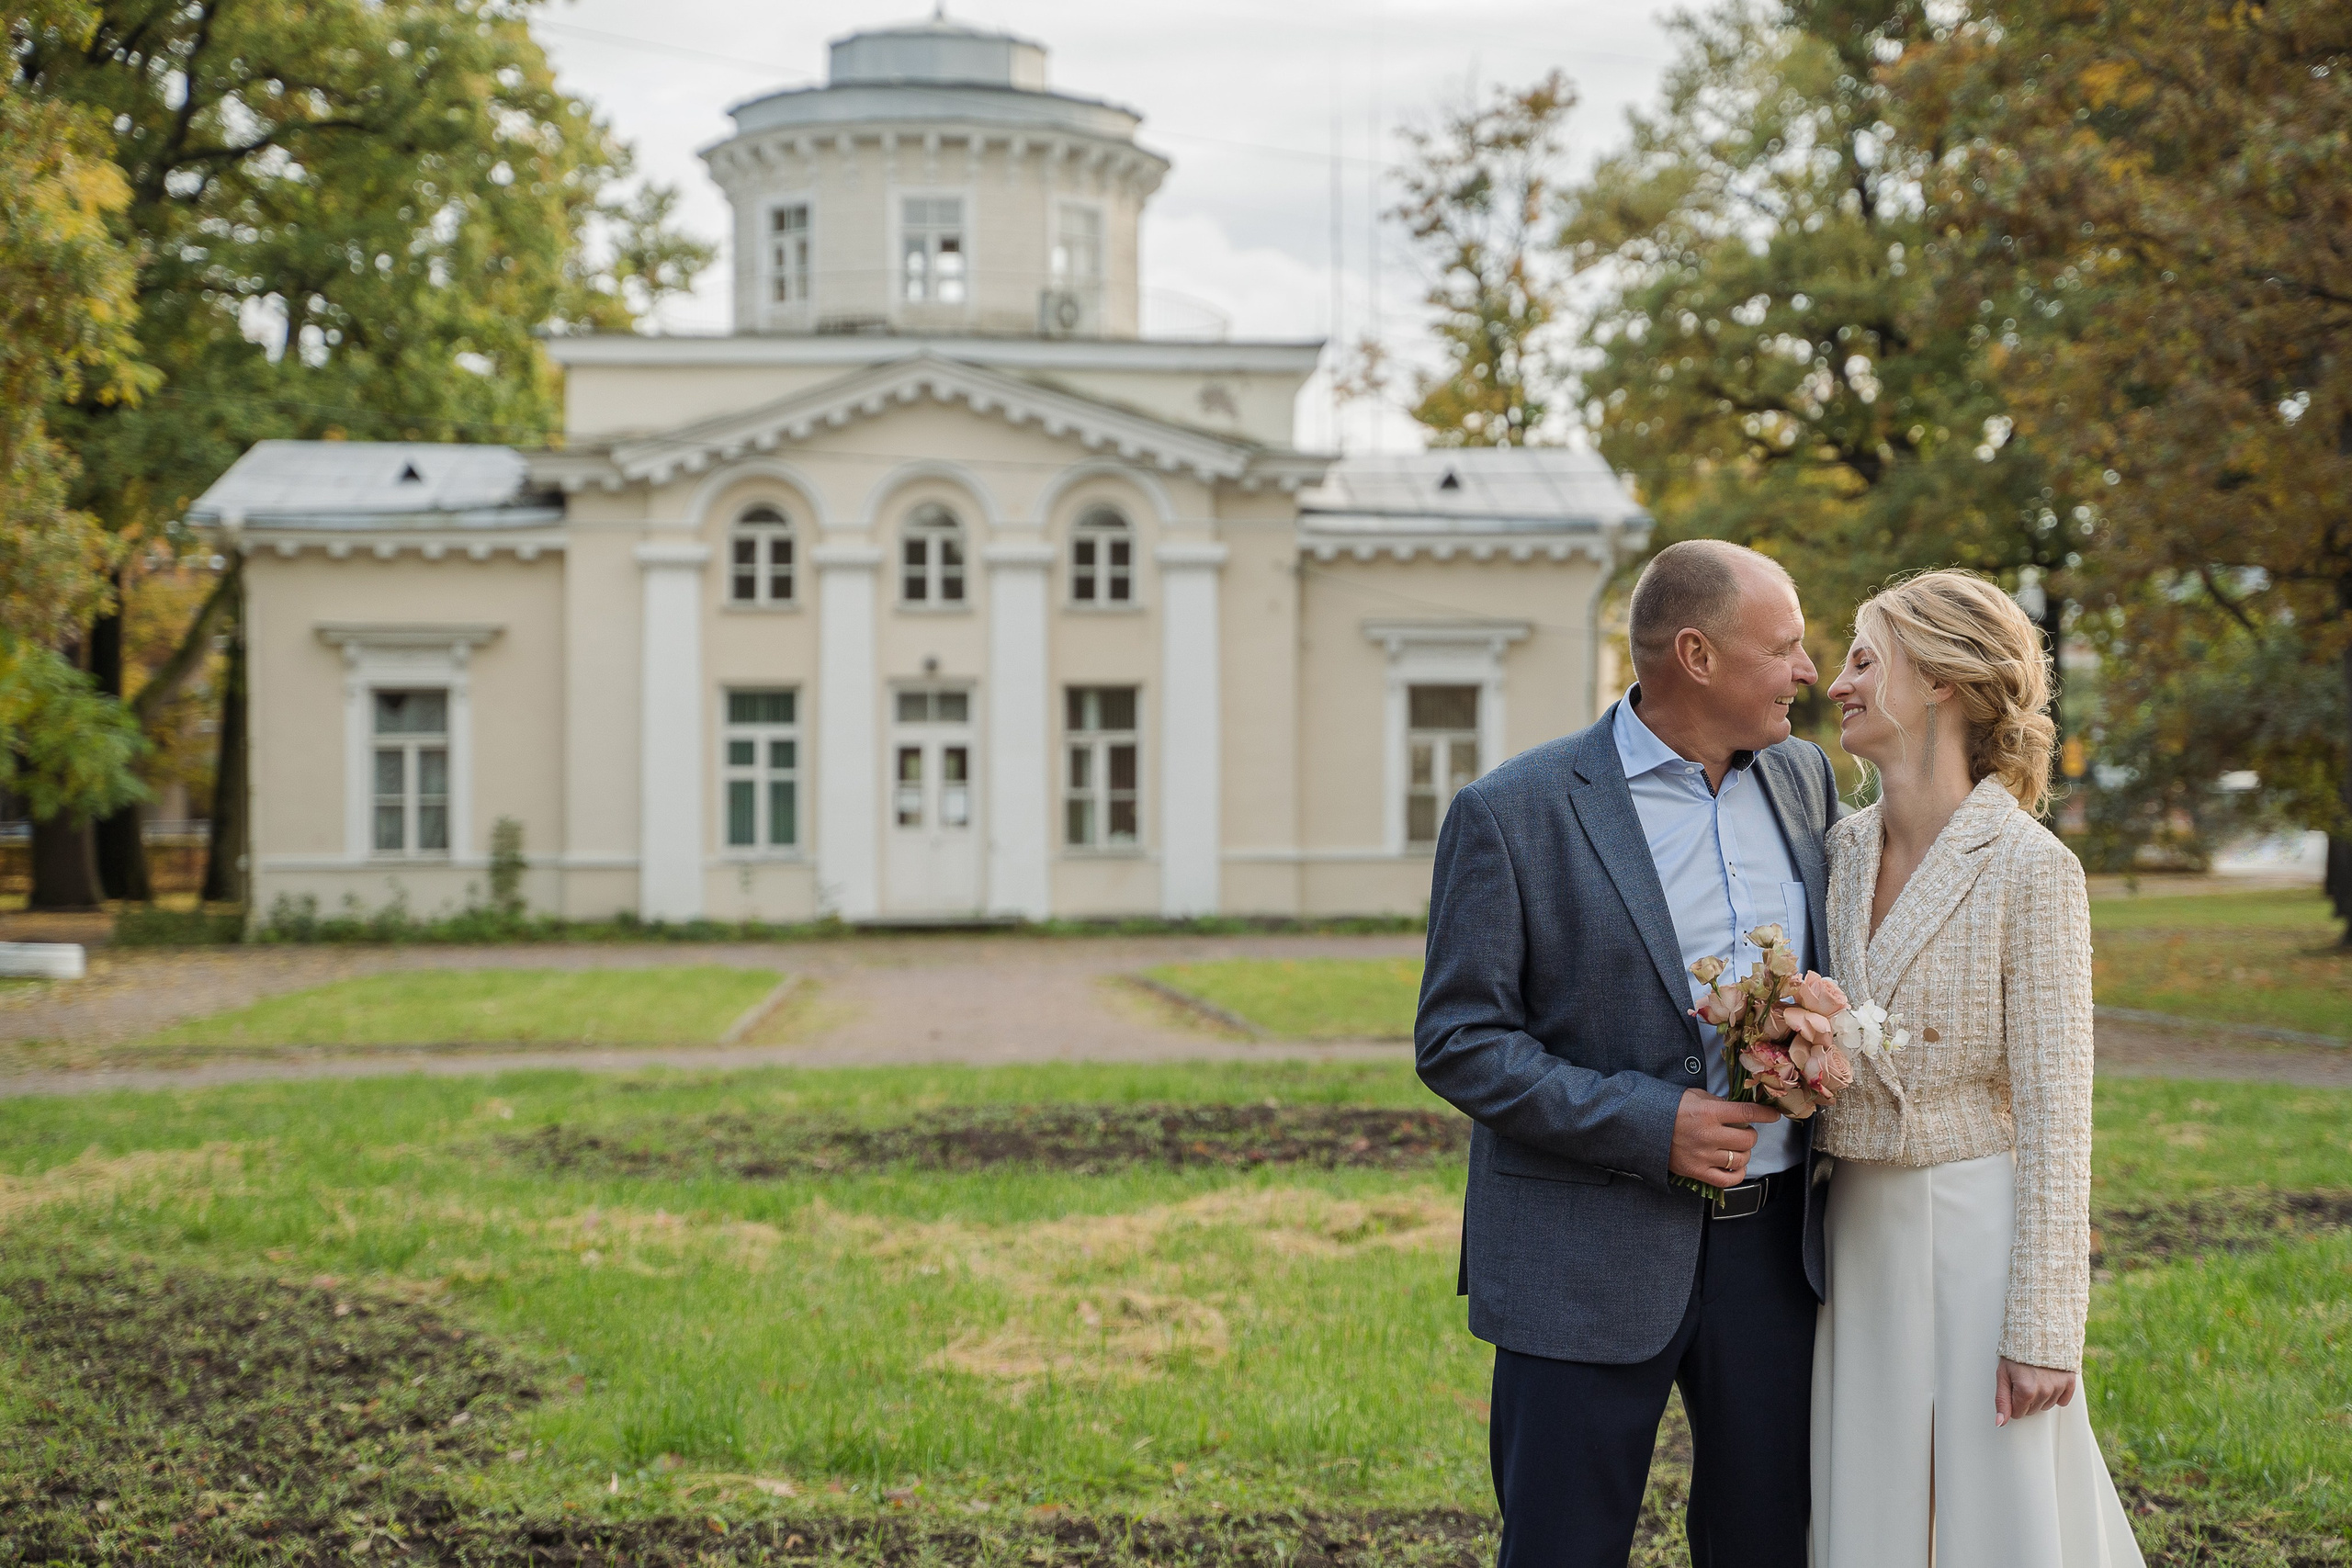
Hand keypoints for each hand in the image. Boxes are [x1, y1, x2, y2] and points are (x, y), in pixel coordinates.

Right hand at [1668, 1090, 1782, 1188]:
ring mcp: (1703, 1156)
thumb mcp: (1694, 1096)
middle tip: (1743, 1131)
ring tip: (1736, 1148)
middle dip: (1751, 1134)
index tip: (1775, 1115)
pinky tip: (1735, 1166)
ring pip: (1741, 1159)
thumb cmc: (1669, 1108)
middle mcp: (1707, 1135)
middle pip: (1748, 1139)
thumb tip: (1740, 1112)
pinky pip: (1728, 1179)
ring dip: (1744, 1153)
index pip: (1747, 1112)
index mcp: (1708, 1112)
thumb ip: (1718, 1103)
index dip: (1766, 1113)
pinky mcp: (1696, 1172)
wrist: (1643, 1126)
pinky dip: (1737, 1174)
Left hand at [1994, 1357, 2077, 1425]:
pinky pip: (2063, 1401)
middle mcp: (2044, 1391)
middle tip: (2023, 1379)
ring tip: (2035, 1377)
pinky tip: (2048, 1381)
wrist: (2037, 1333)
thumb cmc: (2016, 1353)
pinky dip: (2056, 1394)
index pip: (2018, 1413)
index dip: (2013, 1400)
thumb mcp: (2003, 1374)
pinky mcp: (2069, 1382)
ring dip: (2040, 1396)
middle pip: (2032, 1411)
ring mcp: (2058, 1387)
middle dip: (2025, 1399)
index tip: (2013, 1386)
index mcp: (2026, 1391)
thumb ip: (2002, 1400)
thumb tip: (2000, 1423)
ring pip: (2046, 1406)